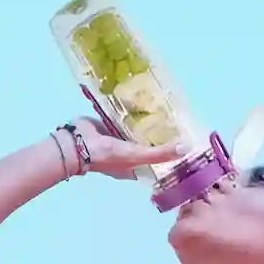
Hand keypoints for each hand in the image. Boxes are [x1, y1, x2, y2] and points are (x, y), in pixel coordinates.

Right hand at [65, 115, 185, 179]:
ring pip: (137, 128)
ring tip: (165, 104)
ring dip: (147, 119)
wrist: (77, 143)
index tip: (184, 137)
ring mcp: (117, 138)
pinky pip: (125, 116)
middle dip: (160, 132)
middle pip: (148, 141)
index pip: (156, 159)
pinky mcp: (109, 123)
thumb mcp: (137, 156)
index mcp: (134, 166)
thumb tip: (186, 148)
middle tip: (178, 116)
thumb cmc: (107, 155)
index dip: (169, 150)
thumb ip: (160, 153)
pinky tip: (144, 98)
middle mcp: (127, 153)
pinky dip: (133, 109)